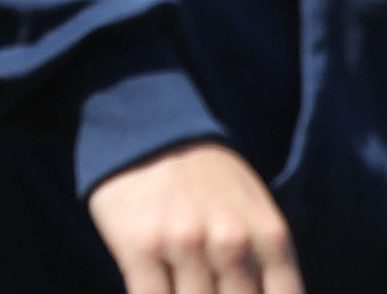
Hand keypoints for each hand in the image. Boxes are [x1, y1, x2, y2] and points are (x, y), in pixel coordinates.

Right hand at [86, 141, 301, 293]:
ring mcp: (183, 244)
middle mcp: (230, 241)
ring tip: (184, 283)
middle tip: (211, 286)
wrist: (146, 130)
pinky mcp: (139, 246)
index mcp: (269, 236)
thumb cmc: (208, 182)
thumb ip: (270, 266)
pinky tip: (158, 288)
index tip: (237, 291)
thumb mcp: (256, 214)